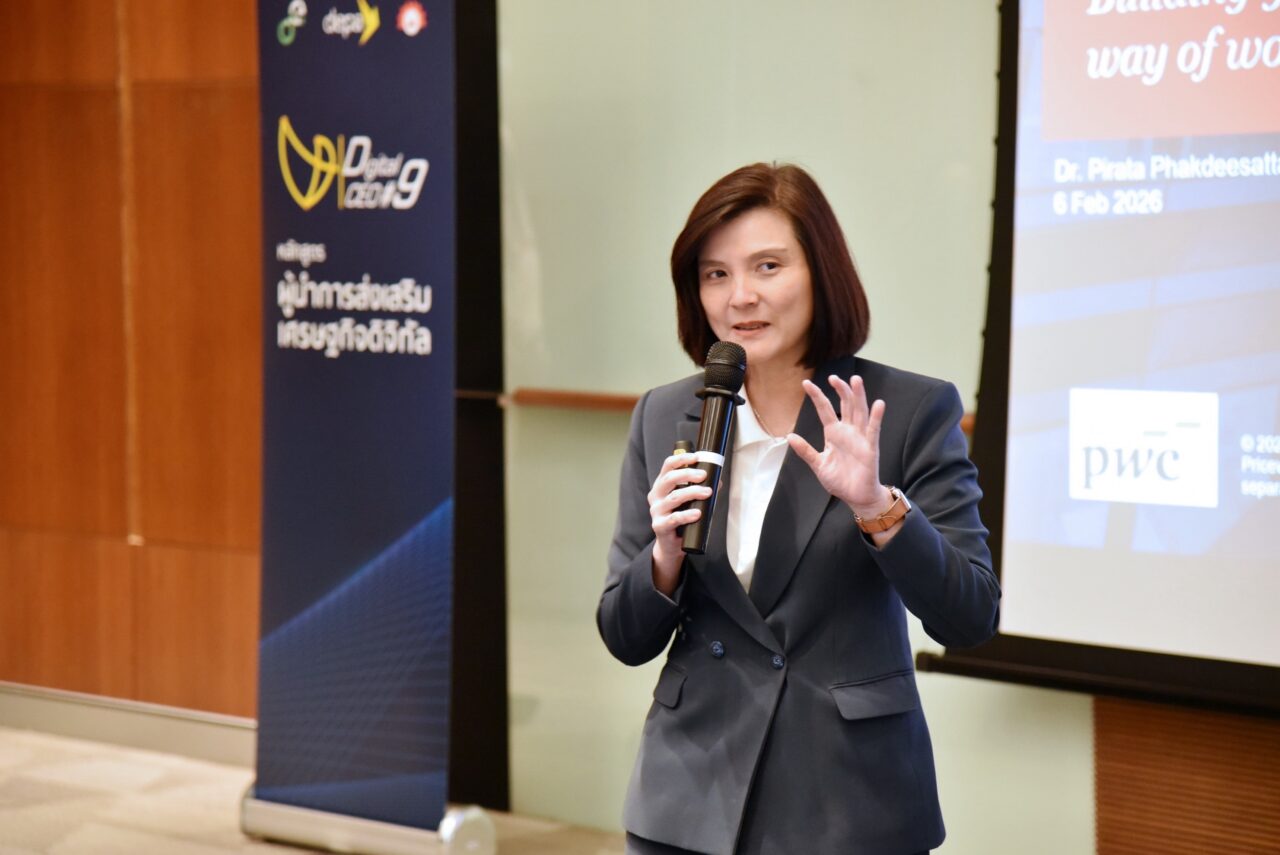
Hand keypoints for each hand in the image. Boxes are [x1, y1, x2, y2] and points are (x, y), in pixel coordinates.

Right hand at [648, 452, 711, 594]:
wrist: (671, 545)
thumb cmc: (681, 519)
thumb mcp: (689, 501)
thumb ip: (700, 489)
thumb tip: (718, 480)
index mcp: (661, 485)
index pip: (667, 466)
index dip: (681, 459)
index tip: (696, 457)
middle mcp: (656, 496)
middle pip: (669, 479)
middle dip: (688, 474)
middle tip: (704, 475)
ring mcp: (656, 511)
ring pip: (673, 497)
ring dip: (692, 492)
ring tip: (707, 492)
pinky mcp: (660, 526)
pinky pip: (674, 518)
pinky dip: (687, 515)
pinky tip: (698, 513)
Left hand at [787, 375, 891, 517]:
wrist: (856, 497)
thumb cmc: (840, 481)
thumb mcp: (818, 464)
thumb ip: (805, 450)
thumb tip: (789, 436)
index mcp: (834, 434)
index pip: (825, 410)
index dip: (817, 396)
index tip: (806, 383)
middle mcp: (848, 432)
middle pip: (846, 405)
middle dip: (840, 390)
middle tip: (833, 377)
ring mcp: (860, 438)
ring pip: (860, 412)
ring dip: (858, 396)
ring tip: (856, 380)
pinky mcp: (871, 448)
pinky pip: (873, 430)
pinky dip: (876, 417)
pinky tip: (878, 404)